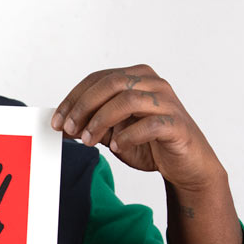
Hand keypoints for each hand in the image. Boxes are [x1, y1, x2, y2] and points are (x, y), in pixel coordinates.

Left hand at [52, 65, 242, 243]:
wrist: (186, 165)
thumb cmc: (150, 143)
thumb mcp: (113, 132)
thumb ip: (92, 124)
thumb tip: (62, 125)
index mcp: (137, 78)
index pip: (99, 78)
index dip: (74, 98)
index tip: (56, 121)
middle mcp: (153, 84)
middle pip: (112, 83)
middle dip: (84, 106)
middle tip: (68, 129)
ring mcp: (168, 103)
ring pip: (129, 99)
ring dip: (101, 120)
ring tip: (89, 140)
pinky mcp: (178, 125)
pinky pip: (151, 124)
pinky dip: (129, 136)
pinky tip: (118, 147)